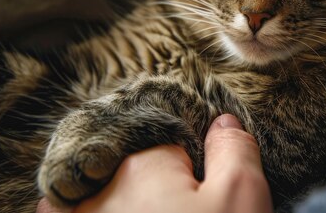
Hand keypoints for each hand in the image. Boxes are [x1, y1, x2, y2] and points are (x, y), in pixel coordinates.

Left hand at [36, 114, 272, 212]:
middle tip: (179, 209)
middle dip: (151, 182)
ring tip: (137, 210)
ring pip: (84, 191)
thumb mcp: (241, 200)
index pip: (170, 143)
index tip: (202, 193)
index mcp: (144, 167)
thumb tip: (222, 121)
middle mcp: (99, 192)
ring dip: (103, 197)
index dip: (191, 165)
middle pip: (128, 167)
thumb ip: (234, 152)